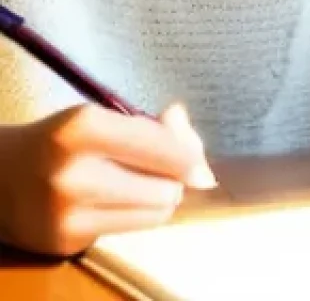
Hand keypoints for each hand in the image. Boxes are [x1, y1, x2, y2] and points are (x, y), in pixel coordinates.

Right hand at [0, 102, 217, 256]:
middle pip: (166, 187)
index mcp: (82, 129)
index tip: (197, 160)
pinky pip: (128, 231)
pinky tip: (114, 202)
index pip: (161, 146)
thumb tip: (196, 156)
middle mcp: (73, 174)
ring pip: (155, 214)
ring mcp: (67, 215)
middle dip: (175, 178)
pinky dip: (133, 216)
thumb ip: (152, 128)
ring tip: (143, 184)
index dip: (188, 154)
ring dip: (160, 199)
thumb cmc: (59, 140)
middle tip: (166, 170)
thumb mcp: (99, 117)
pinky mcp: (65, 244)